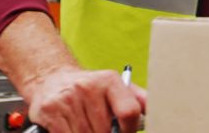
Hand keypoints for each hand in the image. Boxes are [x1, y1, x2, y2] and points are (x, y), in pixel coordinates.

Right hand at [23, 68, 145, 132]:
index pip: (129, 111)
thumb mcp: (116, 87)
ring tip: (89, 128)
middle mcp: (88, 87)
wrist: (52, 80)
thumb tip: (158, 111)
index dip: (129, 129)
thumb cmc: (91, 89)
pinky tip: (74, 129)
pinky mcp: (50, 111)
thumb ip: (137, 100)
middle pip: (105, 130)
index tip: (127, 132)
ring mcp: (68, 99)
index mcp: (109, 80)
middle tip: (104, 130)